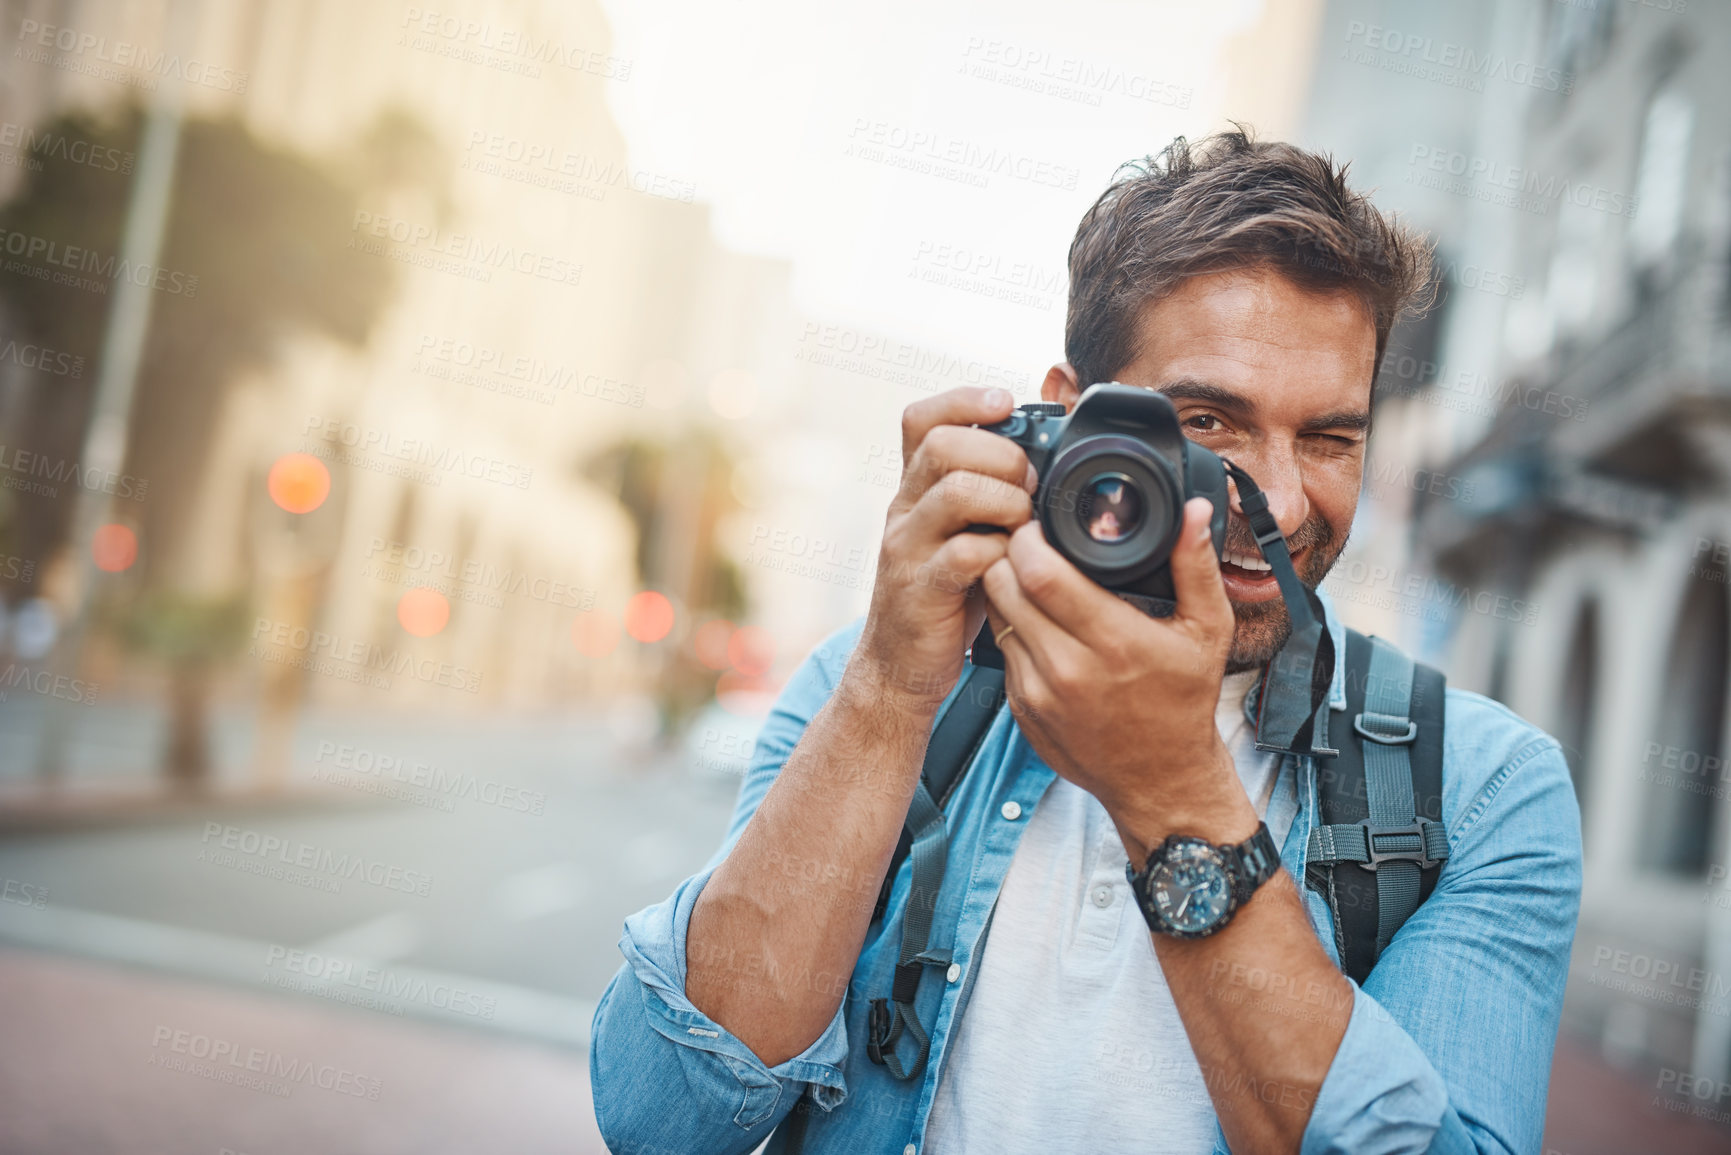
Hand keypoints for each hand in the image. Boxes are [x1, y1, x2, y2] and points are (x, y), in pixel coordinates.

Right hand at [853, 387, 1036, 709]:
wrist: (900, 667)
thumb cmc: (948, 595)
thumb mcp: (964, 533)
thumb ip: (991, 495)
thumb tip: (1051, 457)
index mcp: (915, 489)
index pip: (922, 419)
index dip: (964, 399)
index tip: (1006, 404)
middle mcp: (904, 509)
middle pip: (942, 444)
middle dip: (1001, 454)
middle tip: (1030, 484)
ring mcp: (908, 549)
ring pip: (954, 492)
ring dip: (1006, 499)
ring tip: (1025, 523)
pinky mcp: (920, 591)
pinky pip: (964, 554)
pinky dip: (1000, 553)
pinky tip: (1013, 564)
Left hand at [981, 498, 1257, 861]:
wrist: (1160, 780)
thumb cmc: (1183, 703)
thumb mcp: (1208, 631)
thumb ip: (1196, 567)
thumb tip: (1192, 509)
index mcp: (1113, 642)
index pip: (1039, 572)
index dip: (1029, 537)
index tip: (1041, 524)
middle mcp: (1067, 668)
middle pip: (1003, 585)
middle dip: (1009, 554)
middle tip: (1029, 543)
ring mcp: (1037, 691)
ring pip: (995, 614)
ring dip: (1004, 588)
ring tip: (1031, 576)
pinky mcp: (1020, 707)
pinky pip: (1000, 648)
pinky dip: (1011, 626)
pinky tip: (1036, 619)